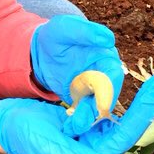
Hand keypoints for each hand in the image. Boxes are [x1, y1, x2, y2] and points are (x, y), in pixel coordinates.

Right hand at [0, 73, 153, 153]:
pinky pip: (102, 107)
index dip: (142, 115)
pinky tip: (114, 86)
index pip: (123, 137)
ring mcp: (89, 135)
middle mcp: (94, 149)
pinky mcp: (83, 121)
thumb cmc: (24, 137)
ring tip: (136, 87)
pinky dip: (109, 95)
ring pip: (116, 115)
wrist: (4, 123)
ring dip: (127, 100)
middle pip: (127, 126)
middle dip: (143, 104)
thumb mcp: (50, 148)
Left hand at [31, 16, 123, 132]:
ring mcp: (95, 89)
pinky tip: (71, 124)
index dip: (108, 91)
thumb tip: (108, 39)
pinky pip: (86, 113)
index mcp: (106, 56)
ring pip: (97, 108)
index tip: (101, 106)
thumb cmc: (54, 37)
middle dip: (97, 109)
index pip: (113, 75)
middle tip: (84, 120)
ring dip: (88, 117)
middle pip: (108, 96)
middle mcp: (105, 74)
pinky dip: (80, 120)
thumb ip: (84, 31)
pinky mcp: (84, 100)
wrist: (40, 52)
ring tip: (75, 124)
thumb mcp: (65, 29)